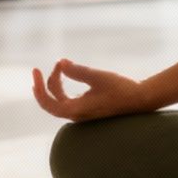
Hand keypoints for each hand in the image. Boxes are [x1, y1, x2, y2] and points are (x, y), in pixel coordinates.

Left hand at [31, 59, 152, 121]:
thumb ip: (78, 71)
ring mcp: (81, 113)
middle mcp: (76, 115)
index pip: (48, 103)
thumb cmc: (121, 89)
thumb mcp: (98, 77)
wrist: (140, 99)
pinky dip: (62, 87)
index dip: (39, 87)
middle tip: (44, 67)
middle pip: (51, 101)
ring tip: (59, 65)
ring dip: (55, 83)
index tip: (36, 70)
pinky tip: (67, 73)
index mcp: (76, 110)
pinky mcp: (87, 109)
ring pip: (59, 100)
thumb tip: (61, 63)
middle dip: (45, 83)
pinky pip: (67, 99)